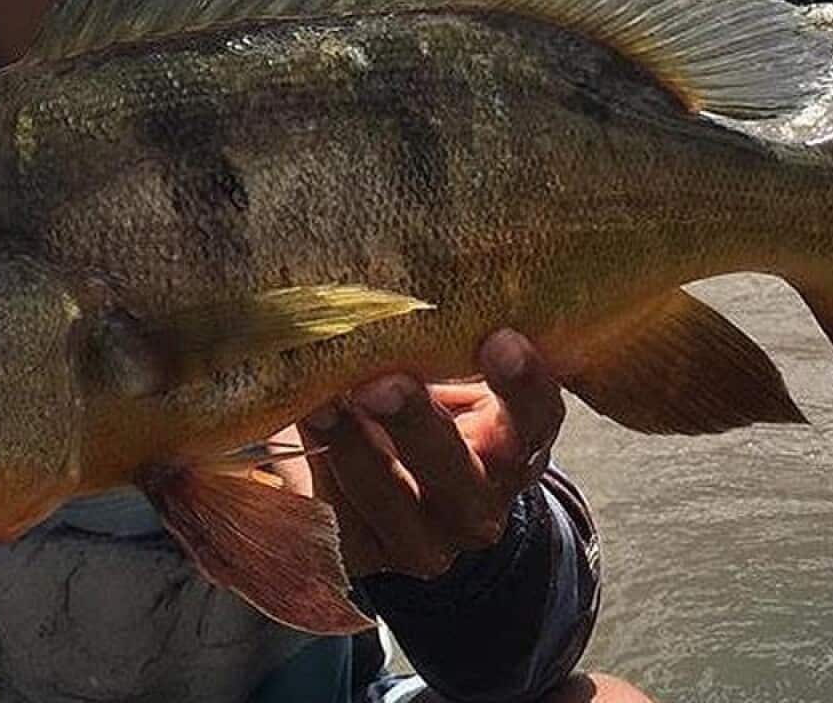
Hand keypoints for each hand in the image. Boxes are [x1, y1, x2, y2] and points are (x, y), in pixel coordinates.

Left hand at [298, 329, 564, 577]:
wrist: (373, 475)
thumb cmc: (418, 397)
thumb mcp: (443, 372)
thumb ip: (444, 342)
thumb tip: (411, 276)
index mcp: (513, 451)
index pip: (536, 421)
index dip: (522, 386)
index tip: (499, 338)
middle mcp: (476, 507)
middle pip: (460, 476)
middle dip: (419, 428)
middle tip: (385, 384)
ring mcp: (419, 542)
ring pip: (391, 502)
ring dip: (355, 450)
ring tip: (324, 403)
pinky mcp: (359, 555)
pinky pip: (337, 518)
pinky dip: (314, 473)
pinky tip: (296, 433)